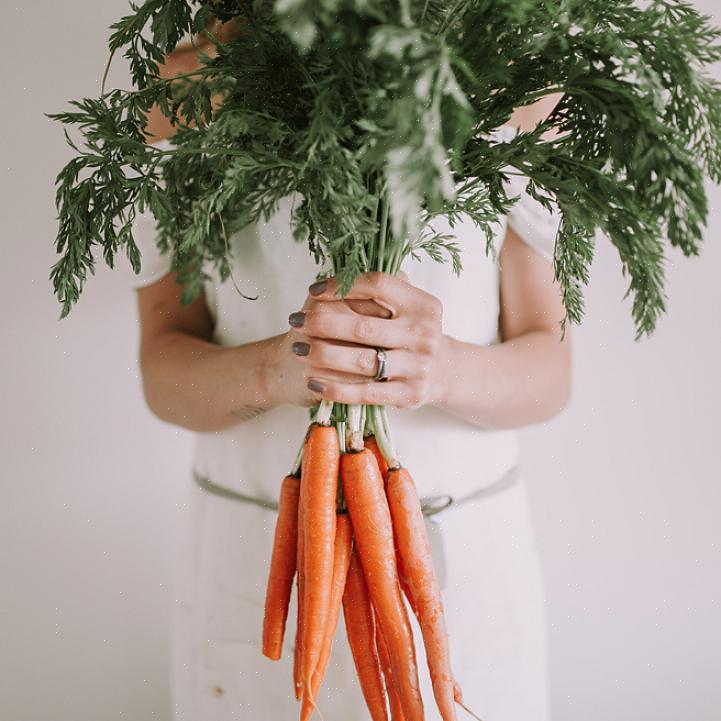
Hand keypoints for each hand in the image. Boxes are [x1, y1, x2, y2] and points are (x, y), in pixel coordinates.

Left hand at [285, 272, 444, 408]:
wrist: (445, 370)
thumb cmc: (412, 331)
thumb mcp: (410, 305)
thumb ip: (381, 289)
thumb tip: (338, 272)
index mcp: (423, 305)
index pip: (377, 285)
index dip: (342, 285)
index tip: (314, 289)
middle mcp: (424, 334)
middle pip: (363, 326)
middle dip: (322, 323)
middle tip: (295, 321)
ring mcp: (417, 366)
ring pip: (362, 360)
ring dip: (324, 355)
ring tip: (298, 349)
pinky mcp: (408, 394)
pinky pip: (365, 393)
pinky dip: (336, 388)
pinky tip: (313, 382)